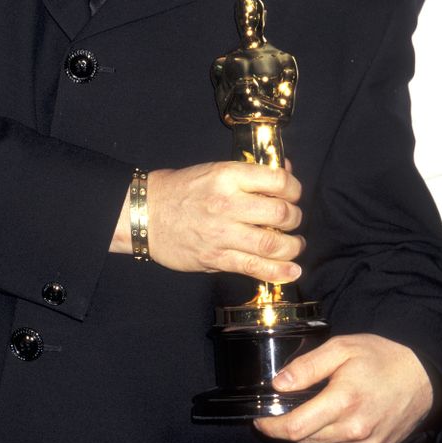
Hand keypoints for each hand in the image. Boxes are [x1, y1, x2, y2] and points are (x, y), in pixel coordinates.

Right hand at [109, 160, 303, 280]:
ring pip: (272, 244)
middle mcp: (227, 203)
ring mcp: (222, 233)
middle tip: (292, 220)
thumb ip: (248, 174)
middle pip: (280, 214)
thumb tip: (285, 172)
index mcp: (227, 176)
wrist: (146, 214)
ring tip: (294, 245)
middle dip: (295, 218)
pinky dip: (279, 272)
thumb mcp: (213, 170)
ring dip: (292, 247)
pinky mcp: (216, 258)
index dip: (295, 189)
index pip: (277, 181)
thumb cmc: (180, 189)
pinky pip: (255, 268)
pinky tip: (291, 271)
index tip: (294, 194)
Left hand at [255, 334, 433, 442]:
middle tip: (279, 410)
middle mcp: (354, 429)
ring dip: (309, 431)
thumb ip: (307, 366)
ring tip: (308, 408)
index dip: (272, 427)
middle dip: (287, 427)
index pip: (296, 427)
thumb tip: (278, 383)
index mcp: (343, 402)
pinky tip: (333, 417)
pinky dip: (330, 436)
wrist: (421, 377)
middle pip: (306, 439)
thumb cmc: (380, 357)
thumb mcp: (341, 348)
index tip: (259, 421)